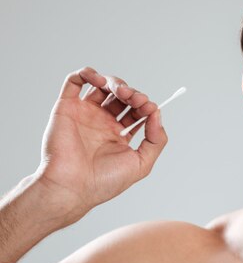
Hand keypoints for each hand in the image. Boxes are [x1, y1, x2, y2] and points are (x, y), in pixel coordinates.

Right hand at [34, 67, 167, 223]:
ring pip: (102, 85)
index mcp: (119, 135)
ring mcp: (84, 114)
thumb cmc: (103, 182)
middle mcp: (102, 122)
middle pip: (122, 96)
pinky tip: (100, 81)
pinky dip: (88, 73)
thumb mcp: (142, 164)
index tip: (150, 107)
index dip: (145, 105)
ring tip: (122, 92)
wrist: (72, 188)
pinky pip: (74, 81)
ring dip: (116, 82)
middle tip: (137, 99)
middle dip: (133, 93)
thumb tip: (157, 114)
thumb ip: (155, 140)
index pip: (136, 110)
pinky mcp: (66, 108)